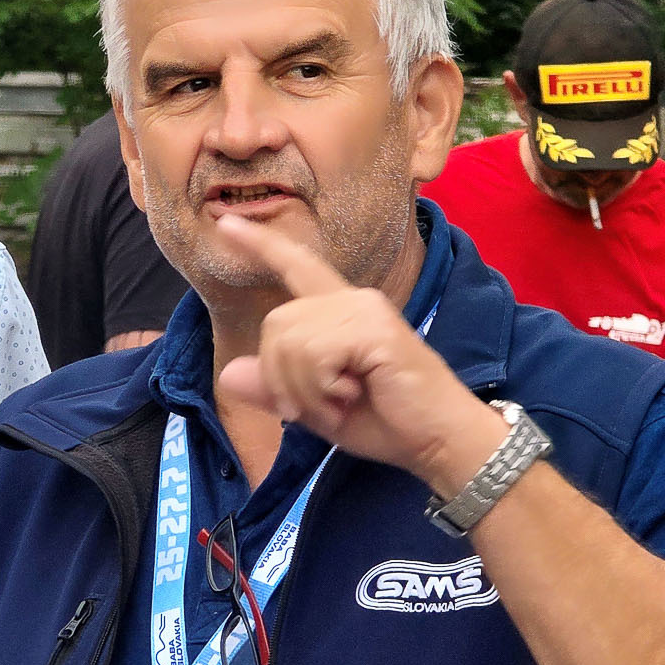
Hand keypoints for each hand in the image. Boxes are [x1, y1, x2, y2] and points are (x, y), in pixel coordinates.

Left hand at [211, 215, 495, 482]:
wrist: (440, 441)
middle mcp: (352, 300)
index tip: (225, 224)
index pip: (296, 267)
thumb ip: (276, 391)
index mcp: (340, 312)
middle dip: (281, 377)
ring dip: (304, 390)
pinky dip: (320, 388)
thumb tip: (228, 374)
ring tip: (339, 403)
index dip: (261, 245)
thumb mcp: (317, 410)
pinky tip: (350, 396)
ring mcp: (365, 309)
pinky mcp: (374, 328)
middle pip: (276, 323)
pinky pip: (314, 354)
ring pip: (291, 342)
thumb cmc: (388, 423)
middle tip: (317, 408)